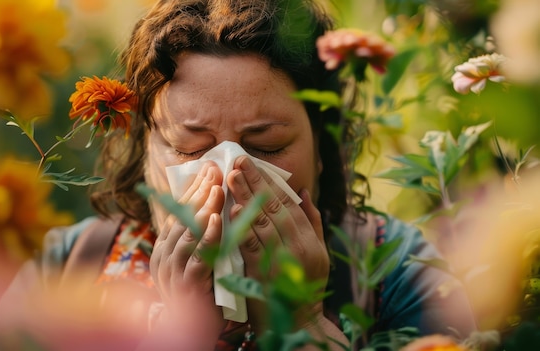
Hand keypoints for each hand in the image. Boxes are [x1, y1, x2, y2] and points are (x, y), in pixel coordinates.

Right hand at [149, 161, 226, 346]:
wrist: (190, 333)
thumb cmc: (201, 292)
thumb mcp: (198, 259)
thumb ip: (202, 235)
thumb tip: (216, 202)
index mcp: (165, 248)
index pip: (179, 211)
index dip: (194, 188)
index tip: (210, 168)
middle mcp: (164, 257)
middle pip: (181, 218)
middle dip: (200, 192)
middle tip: (216, 170)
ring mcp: (172, 272)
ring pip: (187, 235)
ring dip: (203, 209)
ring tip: (217, 188)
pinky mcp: (187, 287)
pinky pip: (197, 258)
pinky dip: (208, 238)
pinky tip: (219, 221)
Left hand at [226, 156, 329, 330]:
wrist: (297, 324)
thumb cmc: (303, 288)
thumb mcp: (317, 255)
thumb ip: (311, 223)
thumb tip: (303, 192)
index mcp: (310, 241)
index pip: (289, 204)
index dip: (271, 182)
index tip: (254, 164)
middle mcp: (299, 248)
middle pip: (274, 208)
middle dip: (255, 182)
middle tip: (238, 161)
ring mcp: (282, 261)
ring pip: (261, 222)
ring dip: (245, 197)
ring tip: (231, 177)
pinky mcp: (263, 274)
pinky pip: (250, 245)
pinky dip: (240, 227)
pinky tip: (231, 210)